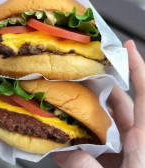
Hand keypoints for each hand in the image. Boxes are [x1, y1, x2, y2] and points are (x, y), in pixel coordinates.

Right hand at [53, 40, 144, 167]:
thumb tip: (65, 155)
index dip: (138, 68)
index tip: (126, 47)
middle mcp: (137, 141)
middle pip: (119, 104)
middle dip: (101, 88)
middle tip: (82, 76)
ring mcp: (125, 152)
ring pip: (105, 123)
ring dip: (87, 115)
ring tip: (69, 105)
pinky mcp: (115, 162)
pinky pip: (97, 145)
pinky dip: (82, 142)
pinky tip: (67, 144)